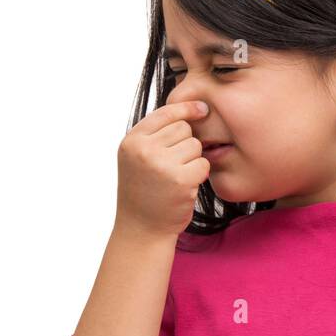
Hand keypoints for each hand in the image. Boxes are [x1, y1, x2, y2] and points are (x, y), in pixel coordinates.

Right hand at [115, 99, 211, 236]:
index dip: (186, 108)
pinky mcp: (180, 180)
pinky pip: (203, 164)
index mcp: (132, 141)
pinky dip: (199, 174)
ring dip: (192, 160)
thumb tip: (190, 107)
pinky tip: (184, 186)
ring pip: (195, 145)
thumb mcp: (136, 158)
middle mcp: (144, 150)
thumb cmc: (143, 190)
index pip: (165, 113)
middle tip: (172, 166)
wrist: (142, 228)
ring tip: (175, 177)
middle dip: (185, 144)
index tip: (202, 108)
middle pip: (184, 128)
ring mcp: (162, 164)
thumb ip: (154, 135)